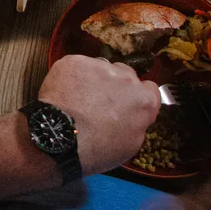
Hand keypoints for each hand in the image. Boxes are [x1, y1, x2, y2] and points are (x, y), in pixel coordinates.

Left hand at [37, 54, 159, 175]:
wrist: (61, 136)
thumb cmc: (97, 148)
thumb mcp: (131, 144)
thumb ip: (138, 120)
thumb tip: (133, 112)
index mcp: (144, 100)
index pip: (149, 89)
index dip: (137, 97)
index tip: (126, 104)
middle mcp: (126, 78)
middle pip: (125, 75)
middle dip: (116, 86)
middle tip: (100, 102)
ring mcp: (99, 66)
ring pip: (101, 68)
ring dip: (94, 79)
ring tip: (80, 98)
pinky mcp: (75, 61)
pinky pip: (77, 65)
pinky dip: (73, 76)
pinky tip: (66, 92)